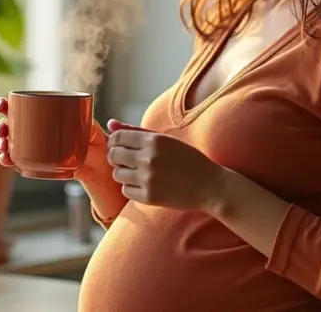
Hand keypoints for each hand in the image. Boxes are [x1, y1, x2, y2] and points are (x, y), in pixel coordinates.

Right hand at [0, 96, 107, 171]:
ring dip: (0, 144)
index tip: (1, 105)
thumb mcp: (92, 127)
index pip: (18, 106)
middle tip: (3, 130)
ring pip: (7, 143)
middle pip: (8, 125)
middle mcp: (33, 130)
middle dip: (0, 126)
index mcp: (42, 115)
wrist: (98, 165)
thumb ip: (86, 119)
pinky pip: (16, 161)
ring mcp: (31, 147)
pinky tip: (7, 160)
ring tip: (4, 146)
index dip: (3, 105)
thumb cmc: (93, 139)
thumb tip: (80, 112)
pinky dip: (8, 160)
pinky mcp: (34, 163)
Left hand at [105, 122, 228, 212]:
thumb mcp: (166, 140)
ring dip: (123, 173)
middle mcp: (148, 158)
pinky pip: (125, 190)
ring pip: (117, 174)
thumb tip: (110, 123)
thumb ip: (136, 131)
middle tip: (126, 160)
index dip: (114, 142)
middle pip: (113, 155)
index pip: (117, 137)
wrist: (210, 186)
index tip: (119, 146)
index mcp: (154, 140)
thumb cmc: (188, 160)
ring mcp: (148, 178)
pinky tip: (144, 185)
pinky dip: (131, 188)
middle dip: (116, 157)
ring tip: (138, 173)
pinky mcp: (149, 197)